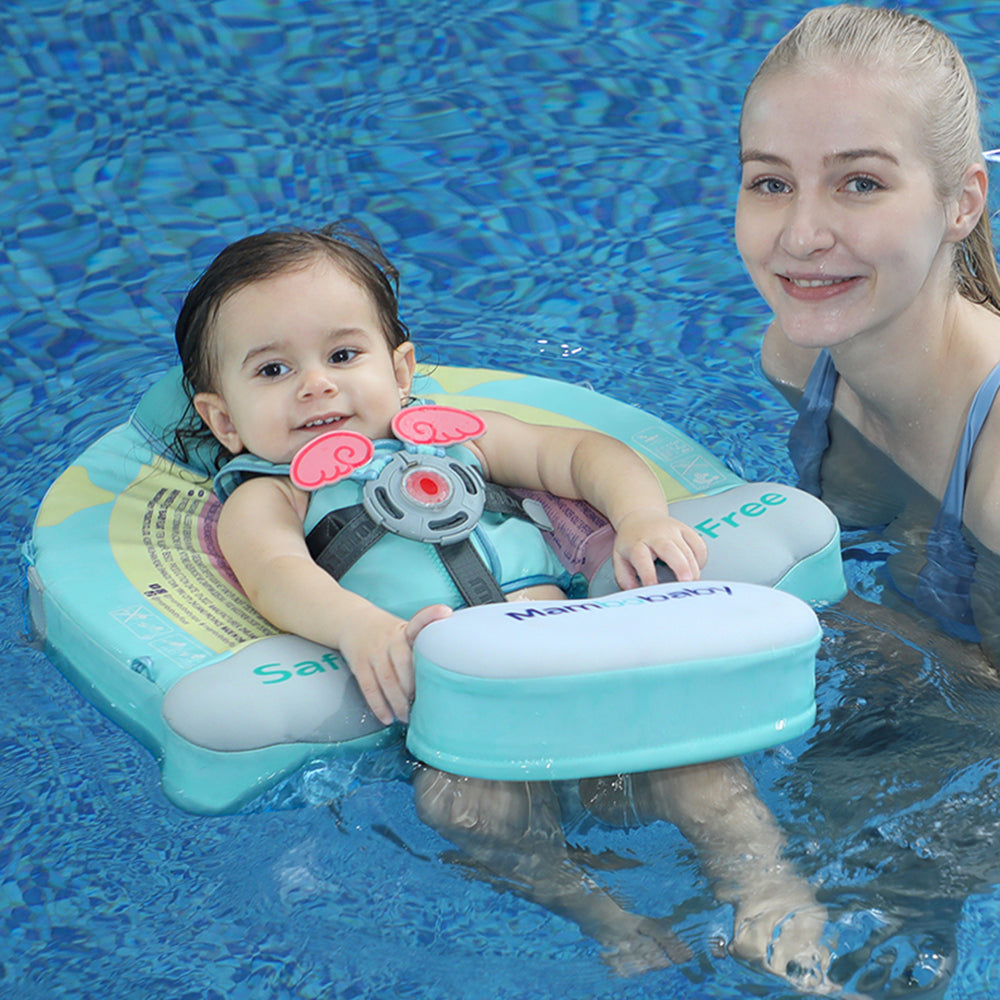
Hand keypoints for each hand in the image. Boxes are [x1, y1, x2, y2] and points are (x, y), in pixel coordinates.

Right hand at [338, 603, 452, 724]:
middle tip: (424, 705)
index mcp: (405, 630)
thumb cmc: (386, 631)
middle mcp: (389, 639)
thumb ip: (424, 643)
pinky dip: (378, 705)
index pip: (419, 620)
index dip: (431, 615)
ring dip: (398, 702)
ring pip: (386, 679)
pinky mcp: (359, 664)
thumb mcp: (405, 629)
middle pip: (404, 664)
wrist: (351, 620)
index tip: (445, 611)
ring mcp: (373, 651)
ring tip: (406, 716)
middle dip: (414, 687)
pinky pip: (369, 687)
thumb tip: (450, 663)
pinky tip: (387, 717)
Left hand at [612, 507, 707, 587]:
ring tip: (692, 583)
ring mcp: (672, 531)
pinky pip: (698, 544)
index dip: (647, 573)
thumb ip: (624, 578)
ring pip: (687, 549)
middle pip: (669, 549)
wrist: (640, 516)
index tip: (653, 587)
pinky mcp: (686, 529)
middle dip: (680, 567)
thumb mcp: (619, 559)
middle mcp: (655, 536)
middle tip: (686, 582)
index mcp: (636, 544)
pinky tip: (695, 568)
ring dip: (693, 568)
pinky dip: (700, 559)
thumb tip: (636, 593)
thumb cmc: (631, 541)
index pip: (641, 558)